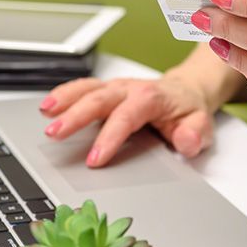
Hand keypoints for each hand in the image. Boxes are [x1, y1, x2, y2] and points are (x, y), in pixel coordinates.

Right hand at [39, 75, 216, 167]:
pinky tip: (47, 106)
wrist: (186, 91)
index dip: (110, 137)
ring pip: (87, 89)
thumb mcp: (201, 126)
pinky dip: (63, 94)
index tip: (95, 159)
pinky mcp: (106, 90)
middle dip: (75, 116)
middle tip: (55, 135)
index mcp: (152, 97)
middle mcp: (130, 88)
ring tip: (45, 114)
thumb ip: (194, 135)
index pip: (127, 116)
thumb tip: (186, 141)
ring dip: (64, 100)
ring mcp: (116, 87)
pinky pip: (82, 88)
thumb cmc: (188, 111)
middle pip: (99, 99)